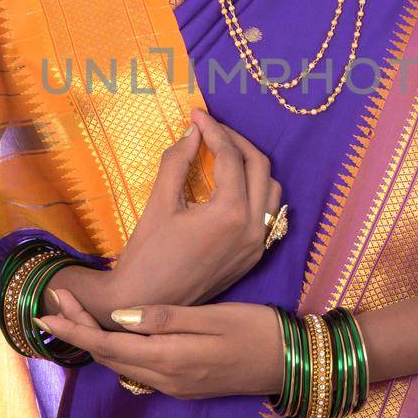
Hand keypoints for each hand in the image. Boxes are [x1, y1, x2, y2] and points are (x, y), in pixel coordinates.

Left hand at [35, 287, 285, 399]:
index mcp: (172, 358)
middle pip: (108, 357)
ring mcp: (175, 387)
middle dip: (77, 331)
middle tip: (55, 303)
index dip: (74, 327)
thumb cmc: (259, 331)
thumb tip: (120, 316)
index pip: (108, 344)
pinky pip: (138, 370)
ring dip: (95, 341)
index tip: (47, 309)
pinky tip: (114, 331)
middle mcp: (167, 379)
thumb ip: (166, 318)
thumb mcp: (215, 317)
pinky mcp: (184, 386)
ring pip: (121, 365)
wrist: (292, 364)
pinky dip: (117, 350)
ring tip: (75, 313)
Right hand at [49, 107, 283, 320]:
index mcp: (231, 213)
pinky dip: (257, 192)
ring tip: (223, 152)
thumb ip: (177, 161)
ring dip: (252, 166)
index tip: (196, 114)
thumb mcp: (160, 203)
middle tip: (211, 129)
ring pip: (271, 190)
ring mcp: (258, 245)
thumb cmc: (147, 255)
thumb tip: (192, 132)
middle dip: (237, 141)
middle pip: (260, 166)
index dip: (213, 130)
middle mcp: (253, 229)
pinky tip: (234, 184)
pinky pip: (269, 215)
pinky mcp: (254, 256)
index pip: (230, 157)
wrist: (146, 302)